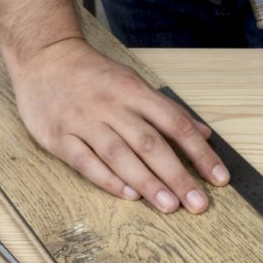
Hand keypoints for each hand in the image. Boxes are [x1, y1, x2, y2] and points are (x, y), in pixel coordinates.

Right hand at [10, 38, 228, 212]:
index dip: (200, 153)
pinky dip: (108, 179)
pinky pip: (86, 162)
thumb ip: (168, 111)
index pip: (175, 124)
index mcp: (135, 91)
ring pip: (119, 155)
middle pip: (150, 143)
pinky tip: (129, 195)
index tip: (219, 178)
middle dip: (177, 175)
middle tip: (197, 204)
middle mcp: (112, 106)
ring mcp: (84, 121)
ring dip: (147, 182)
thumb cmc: (93, 75)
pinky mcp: (59, 137)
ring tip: (169, 206)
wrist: (43, 56)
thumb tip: (204, 135)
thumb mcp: (134, 83)